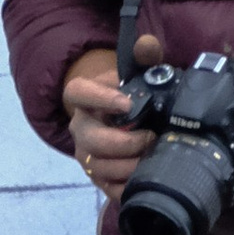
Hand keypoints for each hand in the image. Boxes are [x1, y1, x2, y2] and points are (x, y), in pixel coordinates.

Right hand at [62, 39, 157, 193]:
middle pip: (92, 139)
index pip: (77, 92)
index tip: (126, 102)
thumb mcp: (138, 77)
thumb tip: (148, 44)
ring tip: (153, 157)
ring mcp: (89, 156)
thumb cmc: (132, 100)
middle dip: (125, 142)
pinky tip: (148, 176)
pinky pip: (111, 189)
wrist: (126, 126)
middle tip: (151, 137)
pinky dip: (131, 185)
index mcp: (85, 99)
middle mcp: (81, 128)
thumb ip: (145, 59)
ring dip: (131, 165)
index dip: (100, 97)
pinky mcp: (101, 179)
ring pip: (101, 167)